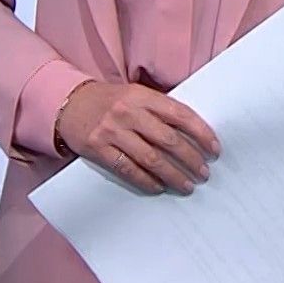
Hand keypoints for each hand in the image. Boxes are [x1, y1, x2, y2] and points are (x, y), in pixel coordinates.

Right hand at [55, 80, 220, 194]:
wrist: (69, 104)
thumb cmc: (109, 101)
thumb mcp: (134, 95)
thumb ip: (158, 109)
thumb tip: (193, 133)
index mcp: (141, 96)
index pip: (179, 114)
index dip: (201, 132)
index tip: (214, 149)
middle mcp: (128, 112)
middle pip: (168, 140)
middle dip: (191, 159)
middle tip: (204, 173)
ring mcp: (112, 131)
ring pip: (151, 158)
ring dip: (173, 175)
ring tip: (187, 185)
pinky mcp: (99, 149)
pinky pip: (128, 169)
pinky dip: (146, 181)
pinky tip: (159, 187)